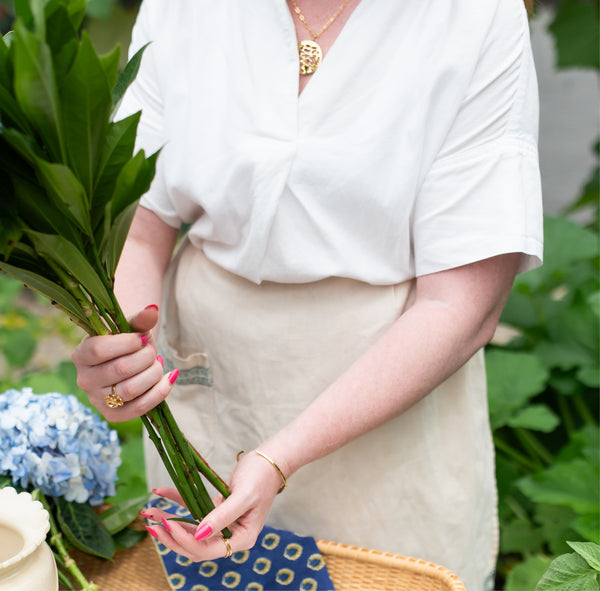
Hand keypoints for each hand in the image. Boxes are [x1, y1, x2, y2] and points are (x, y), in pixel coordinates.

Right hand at [71, 305, 177, 421]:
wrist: (128, 363)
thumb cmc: (128, 343)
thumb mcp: (132, 328)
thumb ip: (140, 319)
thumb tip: (153, 310)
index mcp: (81, 354)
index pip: (99, 350)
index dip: (126, 343)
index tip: (142, 338)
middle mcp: (84, 380)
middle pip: (120, 369)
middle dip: (145, 357)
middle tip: (152, 351)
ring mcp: (97, 400)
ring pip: (131, 389)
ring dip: (154, 373)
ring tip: (157, 364)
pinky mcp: (113, 415)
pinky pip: (140, 408)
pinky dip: (161, 391)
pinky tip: (170, 377)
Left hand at [142, 451, 284, 559]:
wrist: (270, 459)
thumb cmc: (261, 477)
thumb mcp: (243, 496)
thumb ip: (222, 516)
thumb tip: (197, 535)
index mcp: (242, 538)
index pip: (208, 550)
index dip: (186, 541)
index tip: (169, 524)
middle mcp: (231, 535)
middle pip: (195, 545)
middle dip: (172, 536)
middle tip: (151, 524)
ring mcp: (222, 524)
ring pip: (190, 530)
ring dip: (169, 521)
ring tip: (149, 513)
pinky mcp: (215, 509)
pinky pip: (193, 509)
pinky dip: (176, 502)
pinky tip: (160, 492)